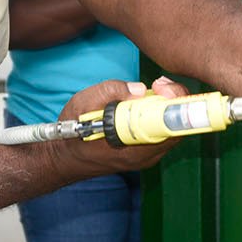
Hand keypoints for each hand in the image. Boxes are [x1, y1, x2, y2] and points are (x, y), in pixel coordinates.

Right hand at [43, 75, 187, 179]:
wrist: (65, 157)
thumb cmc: (73, 132)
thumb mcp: (83, 103)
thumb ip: (111, 91)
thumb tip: (140, 89)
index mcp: (135, 148)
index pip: (171, 128)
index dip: (173, 102)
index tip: (161, 87)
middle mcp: (146, 156)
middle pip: (177, 126)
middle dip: (172, 100)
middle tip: (158, 84)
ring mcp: (147, 155)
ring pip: (171, 128)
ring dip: (166, 106)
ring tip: (152, 91)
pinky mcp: (146, 151)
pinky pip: (162, 131)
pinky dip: (159, 114)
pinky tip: (146, 104)